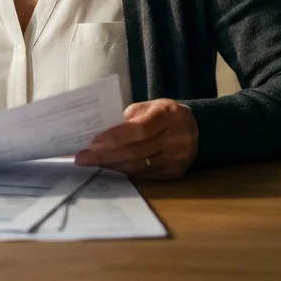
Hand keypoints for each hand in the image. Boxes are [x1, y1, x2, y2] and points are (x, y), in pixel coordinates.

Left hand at [74, 98, 198, 179]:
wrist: (197, 129)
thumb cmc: (165, 114)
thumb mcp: (151, 106)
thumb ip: (130, 117)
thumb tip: (103, 133)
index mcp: (168, 115)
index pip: (139, 129)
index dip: (115, 137)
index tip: (92, 143)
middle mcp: (175, 138)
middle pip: (136, 151)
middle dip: (106, 156)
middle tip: (82, 158)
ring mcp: (177, 158)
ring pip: (139, 166)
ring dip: (112, 166)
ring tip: (91, 164)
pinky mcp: (175, 173)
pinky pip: (145, 175)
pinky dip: (124, 172)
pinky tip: (109, 169)